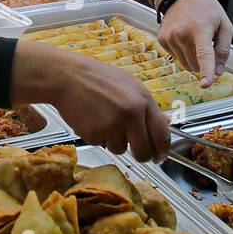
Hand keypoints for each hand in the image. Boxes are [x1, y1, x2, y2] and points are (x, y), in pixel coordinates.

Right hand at [11, 40, 169, 161]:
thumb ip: (146, 106)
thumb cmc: (98, 79)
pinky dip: (96, 137)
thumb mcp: (129, 85)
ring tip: (103, 120)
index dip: (162, 150)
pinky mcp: (94, 133)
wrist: (68, 76)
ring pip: (120, 150)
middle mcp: (132, 113)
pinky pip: (101, 145)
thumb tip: (164, 124)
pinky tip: (91, 120)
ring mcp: (113, 124)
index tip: (160, 157)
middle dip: (141, 156)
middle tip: (134, 152)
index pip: (162, 134)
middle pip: (144, 151)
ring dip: (113, 142)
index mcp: (143, 100)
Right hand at [157, 0, 232, 87]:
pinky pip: (176, 57)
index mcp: (200, 29)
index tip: (206, 85)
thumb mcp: (224, 25)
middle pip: (195, 64)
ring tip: (195, 39)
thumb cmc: (208, 10)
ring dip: (193, 58)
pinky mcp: (162, 39)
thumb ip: (224, 49)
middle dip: (203, 62)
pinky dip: (183, 52)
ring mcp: (169, 37)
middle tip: (206, 44)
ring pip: (185, 64)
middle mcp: (182, 34)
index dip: (206, 71)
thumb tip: (219, 72)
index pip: (204, 54)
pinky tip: (184, 38)